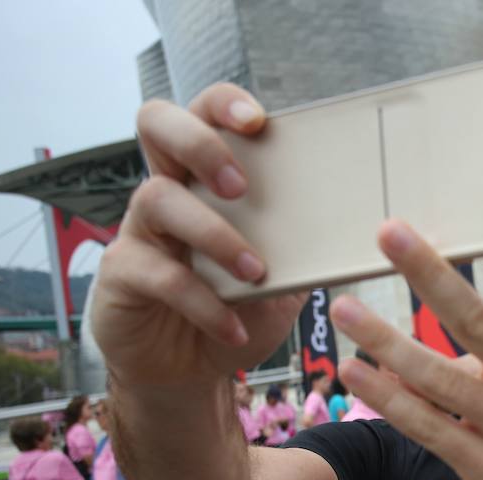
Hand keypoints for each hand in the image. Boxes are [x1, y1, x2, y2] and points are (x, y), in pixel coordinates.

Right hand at [91, 84, 307, 388]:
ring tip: (255, 272)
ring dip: (215, 234)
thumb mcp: (283, 284)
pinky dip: (205, 304)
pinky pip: (160, 275)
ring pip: (158, 198)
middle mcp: (168, 191)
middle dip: (201, 143)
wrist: (189, 372)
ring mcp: (139, 230)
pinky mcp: (122, 275)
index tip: (258, 121)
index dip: (223, 104)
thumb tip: (360, 235)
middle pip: (157, 125)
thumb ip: (306, 255)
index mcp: (206, 180)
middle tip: (240, 185)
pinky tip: (235, 328)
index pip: (204, 114)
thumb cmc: (236, 314)